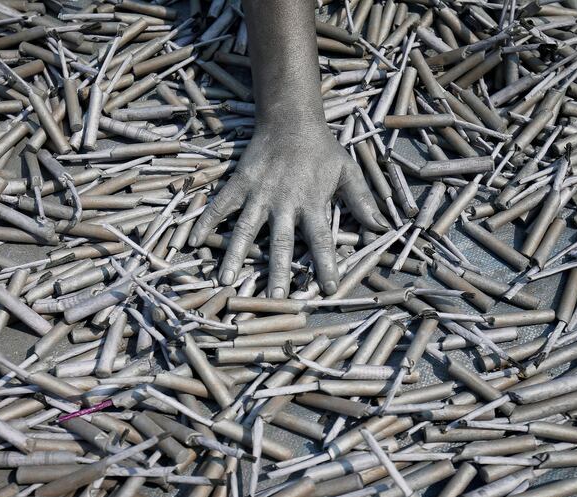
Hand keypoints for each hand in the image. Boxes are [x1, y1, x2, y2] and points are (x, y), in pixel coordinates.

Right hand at [188, 122, 388, 296]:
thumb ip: (362, 201)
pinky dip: (206, 221)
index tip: (329, 289)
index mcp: (312, 202)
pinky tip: (194, 242)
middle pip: (281, 242)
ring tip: (225, 280)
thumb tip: (382, 227)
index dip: (326, 265)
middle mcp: (284, 201)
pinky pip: (221, 205)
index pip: (322, 240)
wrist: (290, 118)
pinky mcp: (240, 183)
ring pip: (247, 229)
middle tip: (274, 300)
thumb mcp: (347, 172)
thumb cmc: (322, 149)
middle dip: (278, 272)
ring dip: (236, 255)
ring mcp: (259, 193)